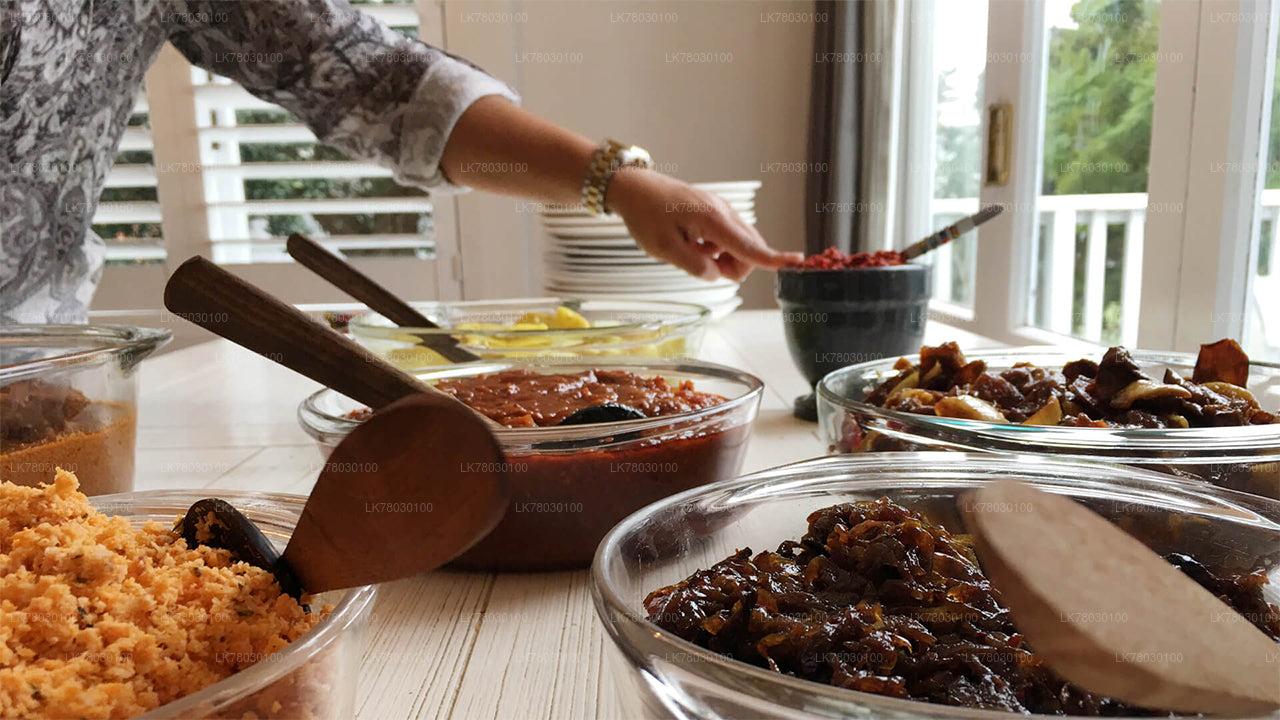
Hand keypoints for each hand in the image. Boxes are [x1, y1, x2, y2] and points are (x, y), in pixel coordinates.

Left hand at [606, 169, 802, 280]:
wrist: (634, 188)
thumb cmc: (646, 215)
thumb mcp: (664, 248)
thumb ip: (694, 265)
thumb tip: (717, 274)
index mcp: (712, 220)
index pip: (749, 246)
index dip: (773, 258)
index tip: (797, 262)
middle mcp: (723, 212)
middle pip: (749, 249)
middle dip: (732, 266)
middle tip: (698, 263)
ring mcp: (721, 210)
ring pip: (740, 244)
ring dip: (723, 257)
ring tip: (691, 251)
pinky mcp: (715, 211)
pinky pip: (728, 236)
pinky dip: (717, 248)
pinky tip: (694, 243)